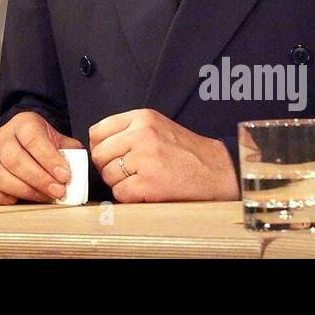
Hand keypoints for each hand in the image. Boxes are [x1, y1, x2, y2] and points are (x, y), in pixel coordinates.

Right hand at [0, 111, 83, 204]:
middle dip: (39, 179)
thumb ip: (70, 153)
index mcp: (23, 123)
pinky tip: (14, 201)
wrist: (24, 137)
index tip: (64, 176)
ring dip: (22, 190)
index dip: (48, 158)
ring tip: (43, 198)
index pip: (32, 138)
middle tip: (58, 191)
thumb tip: (77, 173)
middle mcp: (2, 138)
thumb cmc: (43, 143)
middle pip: (14, 159)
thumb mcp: (60, 140)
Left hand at [89, 109, 237, 201]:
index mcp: (142, 118)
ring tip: (140, 180)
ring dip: (119, 183)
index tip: (109, 155)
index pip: (98, 131)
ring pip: (107, 175)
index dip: (100, 147)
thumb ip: (129, 130)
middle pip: (99, 154)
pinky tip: (145, 191)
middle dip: (107, 166)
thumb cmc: (187, 152)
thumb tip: (97, 144)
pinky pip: (119, 193)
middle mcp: (141, 135)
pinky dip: (128, 196)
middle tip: (126, 172)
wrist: (217, 171)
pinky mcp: (148, 183)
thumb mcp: (157, 126)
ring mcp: (145, 159)